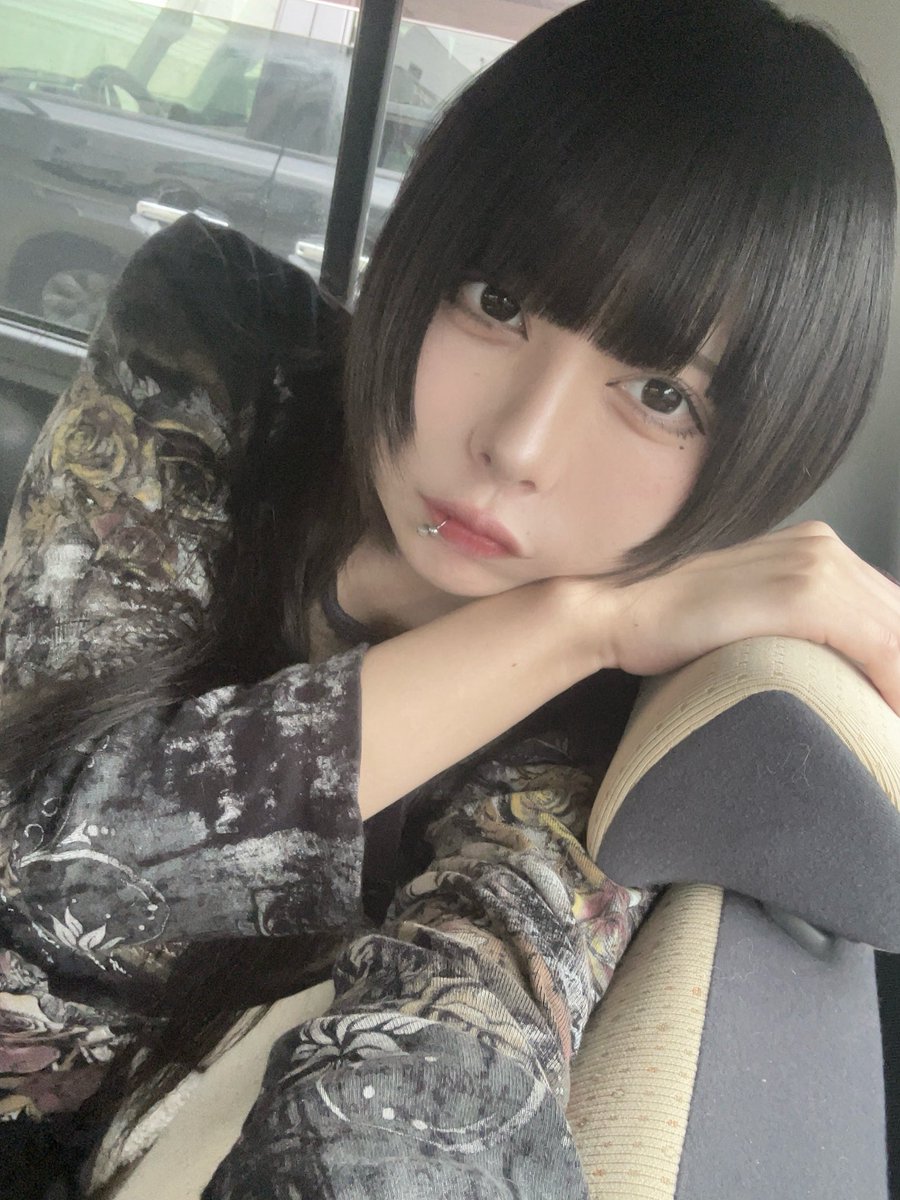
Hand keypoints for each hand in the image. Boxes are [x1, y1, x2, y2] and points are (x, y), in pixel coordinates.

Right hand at [577, 521, 899, 712]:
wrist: (619, 614)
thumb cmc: (674, 627)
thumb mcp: (749, 614)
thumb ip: (795, 625)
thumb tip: (837, 666)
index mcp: (814, 546)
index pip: (887, 610)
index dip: (896, 663)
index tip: (890, 703)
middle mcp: (822, 545)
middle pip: (897, 618)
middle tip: (894, 720)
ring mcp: (812, 563)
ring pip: (896, 631)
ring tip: (892, 723)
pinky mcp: (799, 592)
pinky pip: (878, 642)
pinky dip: (892, 682)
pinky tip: (888, 712)